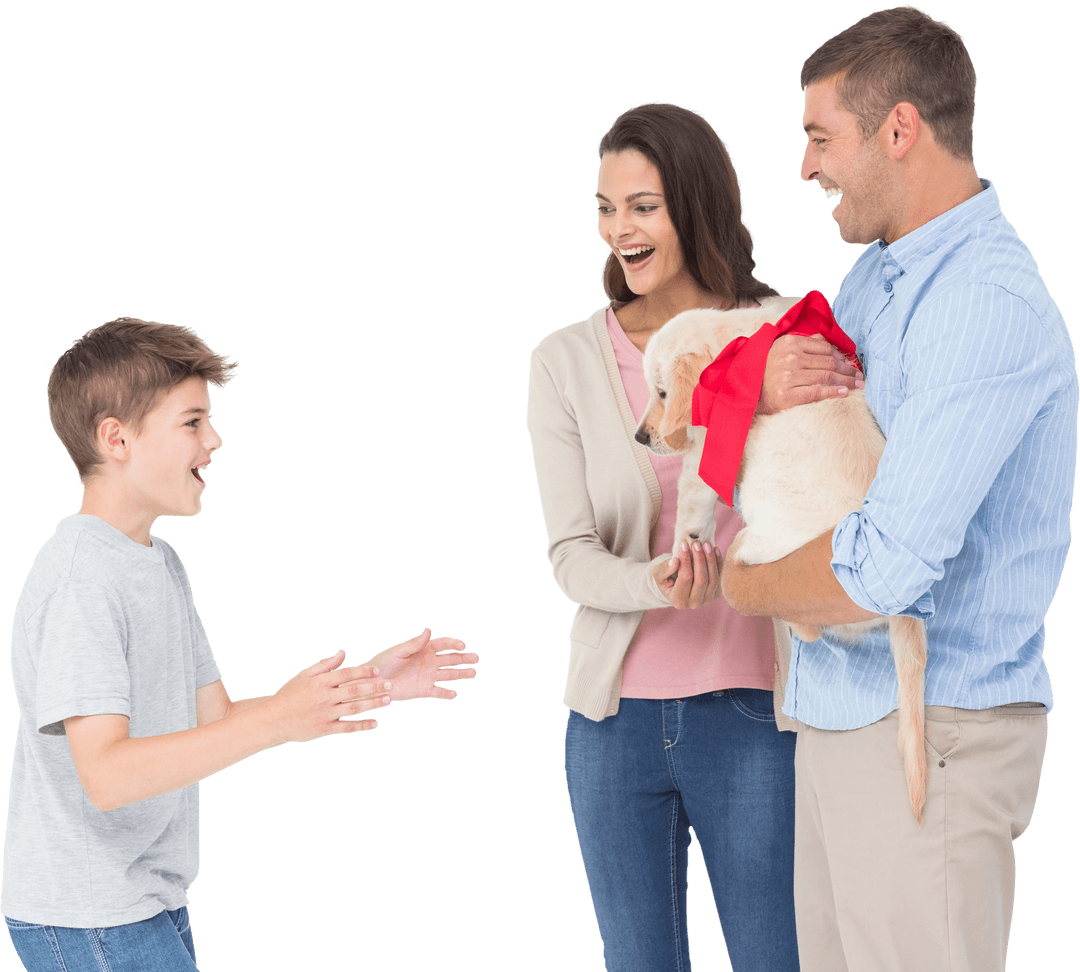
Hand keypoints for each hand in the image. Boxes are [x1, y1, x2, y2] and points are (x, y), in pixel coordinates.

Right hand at [267, 650, 389, 742]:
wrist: (273, 719)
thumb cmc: (290, 694)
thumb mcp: (304, 676)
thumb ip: (325, 664)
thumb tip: (343, 652)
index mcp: (320, 682)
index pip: (347, 674)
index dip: (364, 671)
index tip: (377, 671)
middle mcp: (324, 697)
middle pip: (355, 690)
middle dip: (374, 687)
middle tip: (390, 684)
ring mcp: (325, 714)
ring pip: (354, 708)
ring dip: (373, 704)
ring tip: (388, 700)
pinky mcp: (325, 729)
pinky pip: (347, 727)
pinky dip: (362, 725)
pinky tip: (375, 723)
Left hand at [365, 628, 477, 700]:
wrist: (374, 682)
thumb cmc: (384, 663)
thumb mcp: (399, 651)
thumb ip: (414, 643)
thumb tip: (428, 630)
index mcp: (424, 649)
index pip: (443, 644)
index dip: (453, 644)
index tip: (462, 645)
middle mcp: (429, 662)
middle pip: (451, 659)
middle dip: (464, 658)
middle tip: (476, 658)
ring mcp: (428, 676)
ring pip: (449, 674)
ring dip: (461, 673)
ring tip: (473, 673)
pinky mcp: (424, 690)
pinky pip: (438, 692)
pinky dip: (446, 693)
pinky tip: (454, 694)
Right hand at [652, 540, 721, 608]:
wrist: (675, 585)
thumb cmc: (665, 578)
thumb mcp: (659, 573)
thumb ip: (664, 569)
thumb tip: (675, 561)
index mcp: (678, 601)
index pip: (685, 578)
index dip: (685, 560)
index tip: (684, 544)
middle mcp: (694, 603)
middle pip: (701, 580)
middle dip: (700, 559)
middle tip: (697, 544)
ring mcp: (707, 600)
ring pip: (713, 579)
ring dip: (711, 560)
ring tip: (706, 544)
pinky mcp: (716, 594)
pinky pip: (720, 578)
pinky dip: (719, 563)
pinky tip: (715, 550)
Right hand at [758, 333, 863, 413]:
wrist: (746, 391)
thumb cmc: (766, 370)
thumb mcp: (781, 349)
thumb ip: (803, 343)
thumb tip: (827, 342)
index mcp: (790, 343)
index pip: (825, 348)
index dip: (841, 356)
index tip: (850, 363)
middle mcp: (790, 357)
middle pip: (829, 362)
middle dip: (848, 369)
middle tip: (859, 376)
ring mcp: (789, 376)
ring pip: (827, 376)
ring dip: (846, 381)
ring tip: (857, 385)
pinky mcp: (788, 395)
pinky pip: (817, 392)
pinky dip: (833, 392)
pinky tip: (844, 392)